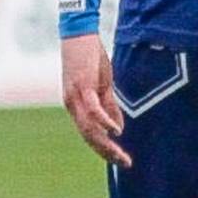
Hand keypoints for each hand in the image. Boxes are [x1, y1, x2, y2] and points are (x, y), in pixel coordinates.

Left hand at [60, 32, 130, 166]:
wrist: (78, 34)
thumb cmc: (89, 58)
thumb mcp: (102, 85)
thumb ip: (110, 106)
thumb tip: (118, 128)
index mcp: (76, 106)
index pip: (89, 134)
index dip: (104, 149)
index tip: (120, 160)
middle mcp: (72, 105)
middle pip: (89, 136)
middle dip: (107, 152)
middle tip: (124, 164)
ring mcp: (76, 96)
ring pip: (89, 128)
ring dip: (106, 143)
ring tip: (121, 155)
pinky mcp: (83, 85)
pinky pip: (93, 109)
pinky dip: (105, 121)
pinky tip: (116, 130)